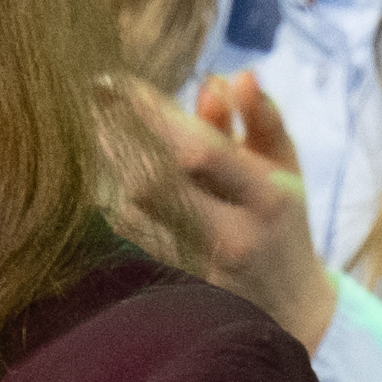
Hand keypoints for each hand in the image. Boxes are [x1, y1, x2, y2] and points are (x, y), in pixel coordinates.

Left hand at [91, 72, 343, 347]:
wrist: (289, 305)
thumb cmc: (284, 219)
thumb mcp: (286, 165)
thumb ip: (261, 119)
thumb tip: (232, 77)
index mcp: (266, 198)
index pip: (200, 151)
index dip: (153, 115)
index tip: (119, 82)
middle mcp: (232, 234)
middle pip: (155, 182)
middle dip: (118, 136)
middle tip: (92, 99)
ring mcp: (201, 262)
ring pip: (133, 209)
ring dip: (108, 163)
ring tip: (92, 124)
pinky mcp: (177, 277)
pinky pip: (131, 231)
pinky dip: (112, 192)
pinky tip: (104, 165)